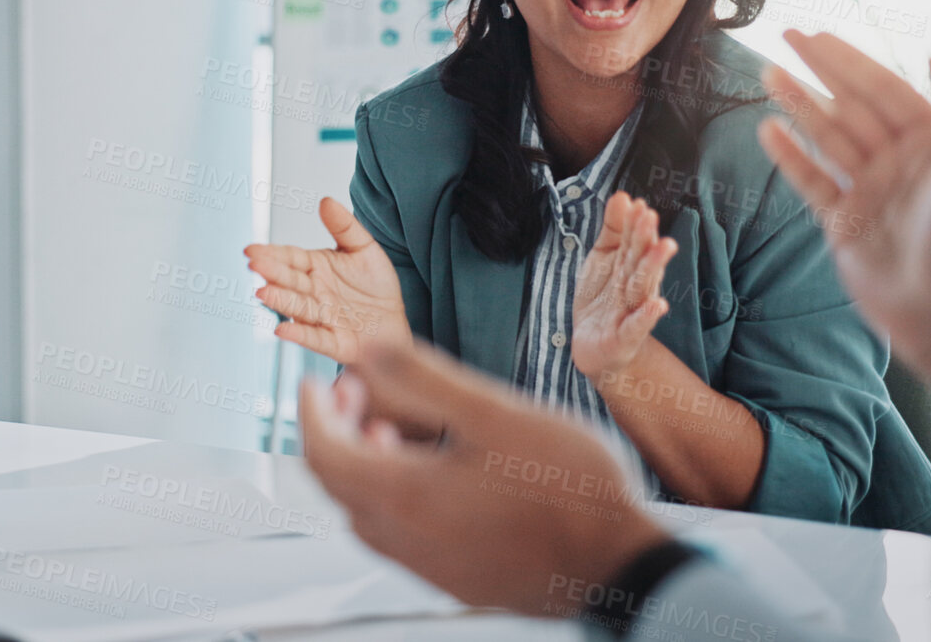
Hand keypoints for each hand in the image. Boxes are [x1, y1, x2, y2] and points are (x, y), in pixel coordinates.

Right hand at [246, 196, 410, 363]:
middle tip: (254, 264)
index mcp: (316, 268)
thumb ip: (344, 226)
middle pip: (290, 281)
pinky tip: (282, 330)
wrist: (395, 322)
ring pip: (298, 307)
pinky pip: (315, 338)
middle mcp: (314, 293)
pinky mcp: (334, 342)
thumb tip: (325, 200)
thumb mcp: (365, 249)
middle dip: (272, 272)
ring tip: (262, 292)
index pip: (291, 258)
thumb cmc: (376, 287)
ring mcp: (322, 318)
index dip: (272, 253)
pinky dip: (300, 334)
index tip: (251, 249)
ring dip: (281, 301)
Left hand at [300, 340, 668, 614]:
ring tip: (390, 428)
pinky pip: (404, 537)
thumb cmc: (568, 488)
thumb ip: (424, 379)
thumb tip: (366, 348)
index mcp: (407, 498)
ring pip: (370, 516)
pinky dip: (396, 498)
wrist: (619, 565)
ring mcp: (434, 569)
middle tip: (354, 392)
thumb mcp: (494, 414)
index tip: (313, 382)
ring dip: (366, 468)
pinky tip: (433, 473)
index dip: (311, 413)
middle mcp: (408, 542)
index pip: (325, 455)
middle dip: (337, 433)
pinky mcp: (461, 581)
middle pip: (341, 487)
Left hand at [571, 192, 674, 381]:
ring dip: (652, 268)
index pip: (631, 243)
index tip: (638, 204)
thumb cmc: (604, 298)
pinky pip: (637, 327)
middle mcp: (634, 287)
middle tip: (649, 217)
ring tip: (663, 247)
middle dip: (645, 240)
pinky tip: (658, 306)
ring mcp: (631, 312)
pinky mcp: (624, 338)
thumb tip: (623, 195)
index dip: (633, 225)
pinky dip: (646, 317)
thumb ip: (614, 229)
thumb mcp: (604, 259)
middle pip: (639, 261)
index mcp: (628, 267)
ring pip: (641, 288)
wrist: (595, 348)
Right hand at [757, 30, 930, 421]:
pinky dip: (790, 156)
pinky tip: (769, 130)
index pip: (885, 88)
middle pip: (851, 103)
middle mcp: (900, 161)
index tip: (817, 33)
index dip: (850, 59)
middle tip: (786, 35)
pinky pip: (811, 181)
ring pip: (827, 136)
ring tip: (768, 74)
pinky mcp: (845, 224)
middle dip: (819, 69)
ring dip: (798, 104)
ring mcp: (870, 191)